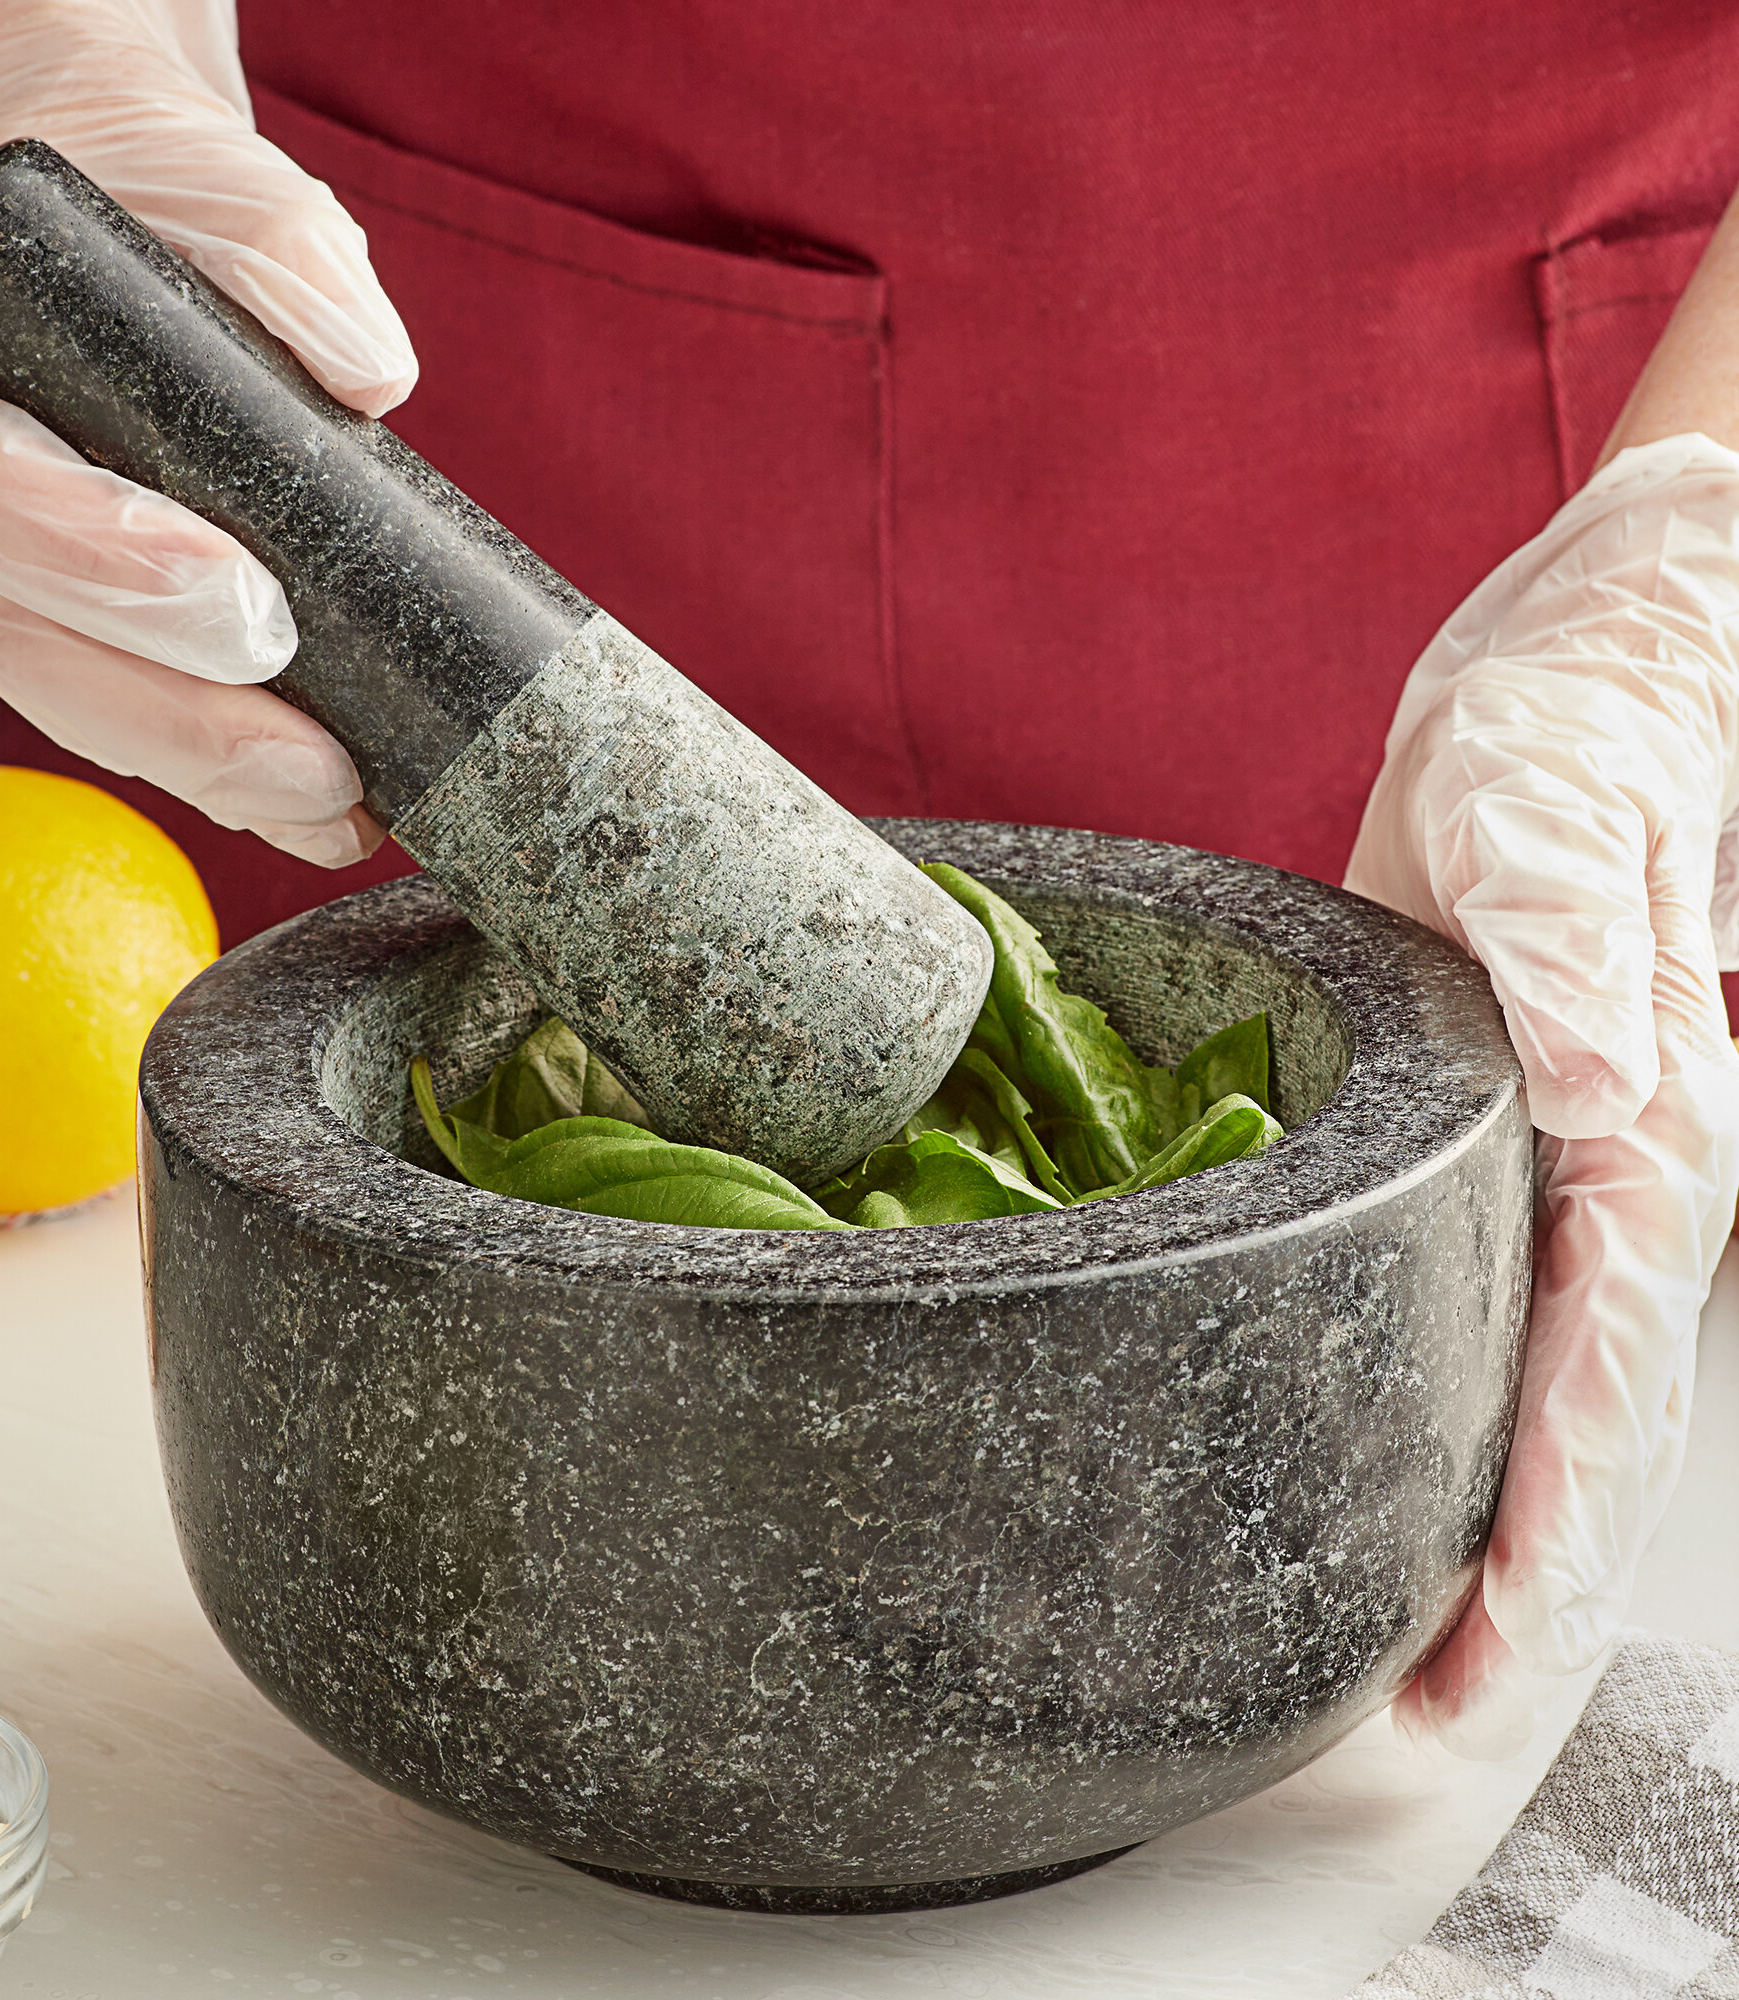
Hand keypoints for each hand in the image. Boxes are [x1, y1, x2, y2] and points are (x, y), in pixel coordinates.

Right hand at [0, 0, 417, 865]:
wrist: (69, 186)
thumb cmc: (125, 184)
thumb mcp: (214, 178)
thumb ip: (291, 256)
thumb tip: (369, 375)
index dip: (107, 564)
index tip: (255, 611)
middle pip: (11, 630)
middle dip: (177, 718)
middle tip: (318, 769)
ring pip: (47, 691)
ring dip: (197, 768)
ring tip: (334, 810)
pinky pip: (85, 699)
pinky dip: (194, 759)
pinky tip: (301, 803)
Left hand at [1348, 433, 1738, 1753]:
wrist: (1573, 683)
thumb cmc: (1570, 731)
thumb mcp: (1545, 810)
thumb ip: (1577, 947)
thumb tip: (1596, 1086)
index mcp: (1646, 1112)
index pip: (1607, 1345)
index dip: (1556, 1498)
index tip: (1492, 1629)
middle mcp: (1622, 1165)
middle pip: (1583, 1410)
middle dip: (1517, 1571)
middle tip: (1418, 1711)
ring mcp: (1567, 1167)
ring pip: (1545, 1387)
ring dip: (1486, 1527)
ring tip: (1402, 1659)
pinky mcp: (1505, 1143)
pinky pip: (1497, 1315)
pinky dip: (1461, 1423)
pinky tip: (1400, 1487)